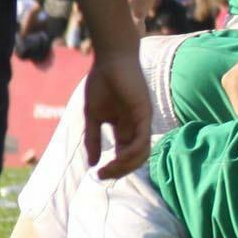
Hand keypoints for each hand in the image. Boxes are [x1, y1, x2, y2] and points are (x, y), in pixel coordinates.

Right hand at [84, 48, 151, 178]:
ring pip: (142, 153)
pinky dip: (133, 152)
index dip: (114, 168)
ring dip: (126, 166)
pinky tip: (119, 158)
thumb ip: (92, 139)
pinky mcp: (144, 114)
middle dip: (120, 171)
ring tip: (109, 170)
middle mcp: (136, 127)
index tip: (98, 174)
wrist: (110, 60)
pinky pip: (143, 139)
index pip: (124, 155)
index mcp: (124, 128)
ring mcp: (142, 121)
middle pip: (135, 158)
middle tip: (103, 176)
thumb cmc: (102, 83)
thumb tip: (92, 164)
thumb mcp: (92, 117)